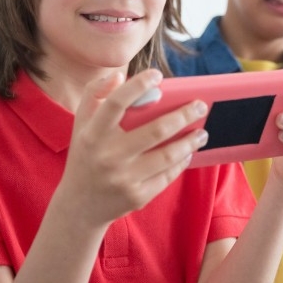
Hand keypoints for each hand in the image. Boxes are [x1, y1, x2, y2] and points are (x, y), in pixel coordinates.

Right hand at [58, 69, 209, 225]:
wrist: (79, 206)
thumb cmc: (86, 154)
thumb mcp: (82, 123)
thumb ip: (95, 93)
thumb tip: (119, 75)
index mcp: (93, 134)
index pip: (116, 103)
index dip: (137, 85)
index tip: (157, 75)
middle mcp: (108, 156)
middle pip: (156, 130)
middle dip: (184, 115)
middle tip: (201, 106)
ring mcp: (124, 179)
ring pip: (168, 155)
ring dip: (190, 141)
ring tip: (202, 132)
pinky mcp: (137, 196)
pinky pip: (167, 175)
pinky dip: (182, 161)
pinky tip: (188, 152)